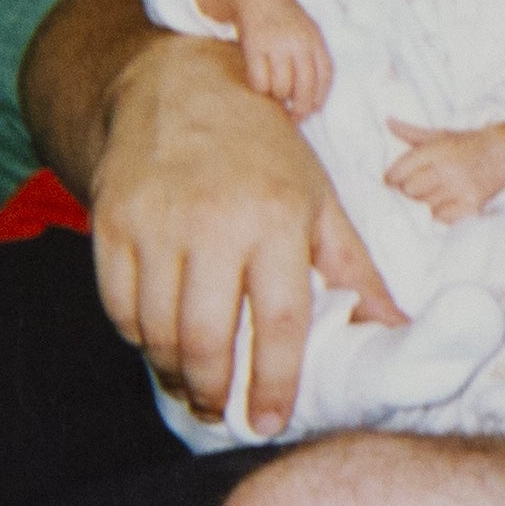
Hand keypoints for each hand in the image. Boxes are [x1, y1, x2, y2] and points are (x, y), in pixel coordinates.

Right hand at [76, 2, 399, 433]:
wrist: (180, 84)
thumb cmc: (263, 149)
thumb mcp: (318, 198)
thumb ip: (353, 267)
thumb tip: (394, 326)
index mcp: (277, 217)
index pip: (277, 323)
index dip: (274, 383)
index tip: (269, 420)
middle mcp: (214, 221)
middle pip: (208, 339)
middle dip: (214, 391)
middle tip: (221, 410)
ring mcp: (155, 222)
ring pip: (158, 331)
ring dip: (174, 373)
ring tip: (191, 386)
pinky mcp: (110, 222)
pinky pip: (118, 306)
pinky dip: (137, 337)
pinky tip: (158, 342)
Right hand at [196, 0, 331, 116]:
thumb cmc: (284, 20)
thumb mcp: (307, 31)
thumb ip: (313, 57)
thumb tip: (315, 97)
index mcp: (315, 39)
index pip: (324, 75)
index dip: (320, 98)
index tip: (314, 110)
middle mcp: (298, 43)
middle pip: (304, 87)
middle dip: (301, 108)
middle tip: (295, 116)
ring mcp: (276, 45)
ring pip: (281, 87)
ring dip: (278, 97)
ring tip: (275, 94)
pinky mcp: (254, 47)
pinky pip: (259, 81)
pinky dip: (260, 90)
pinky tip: (261, 86)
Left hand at [386, 119, 504, 219]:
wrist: (504, 152)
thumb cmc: (467, 144)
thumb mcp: (440, 134)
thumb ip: (412, 132)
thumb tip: (388, 122)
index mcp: (437, 149)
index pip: (399, 171)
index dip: (391, 177)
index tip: (392, 180)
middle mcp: (447, 169)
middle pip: (409, 190)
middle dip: (410, 188)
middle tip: (419, 184)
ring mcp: (460, 189)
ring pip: (424, 205)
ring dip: (426, 200)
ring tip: (437, 190)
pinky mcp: (471, 205)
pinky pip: (441, 217)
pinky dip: (441, 212)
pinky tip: (449, 200)